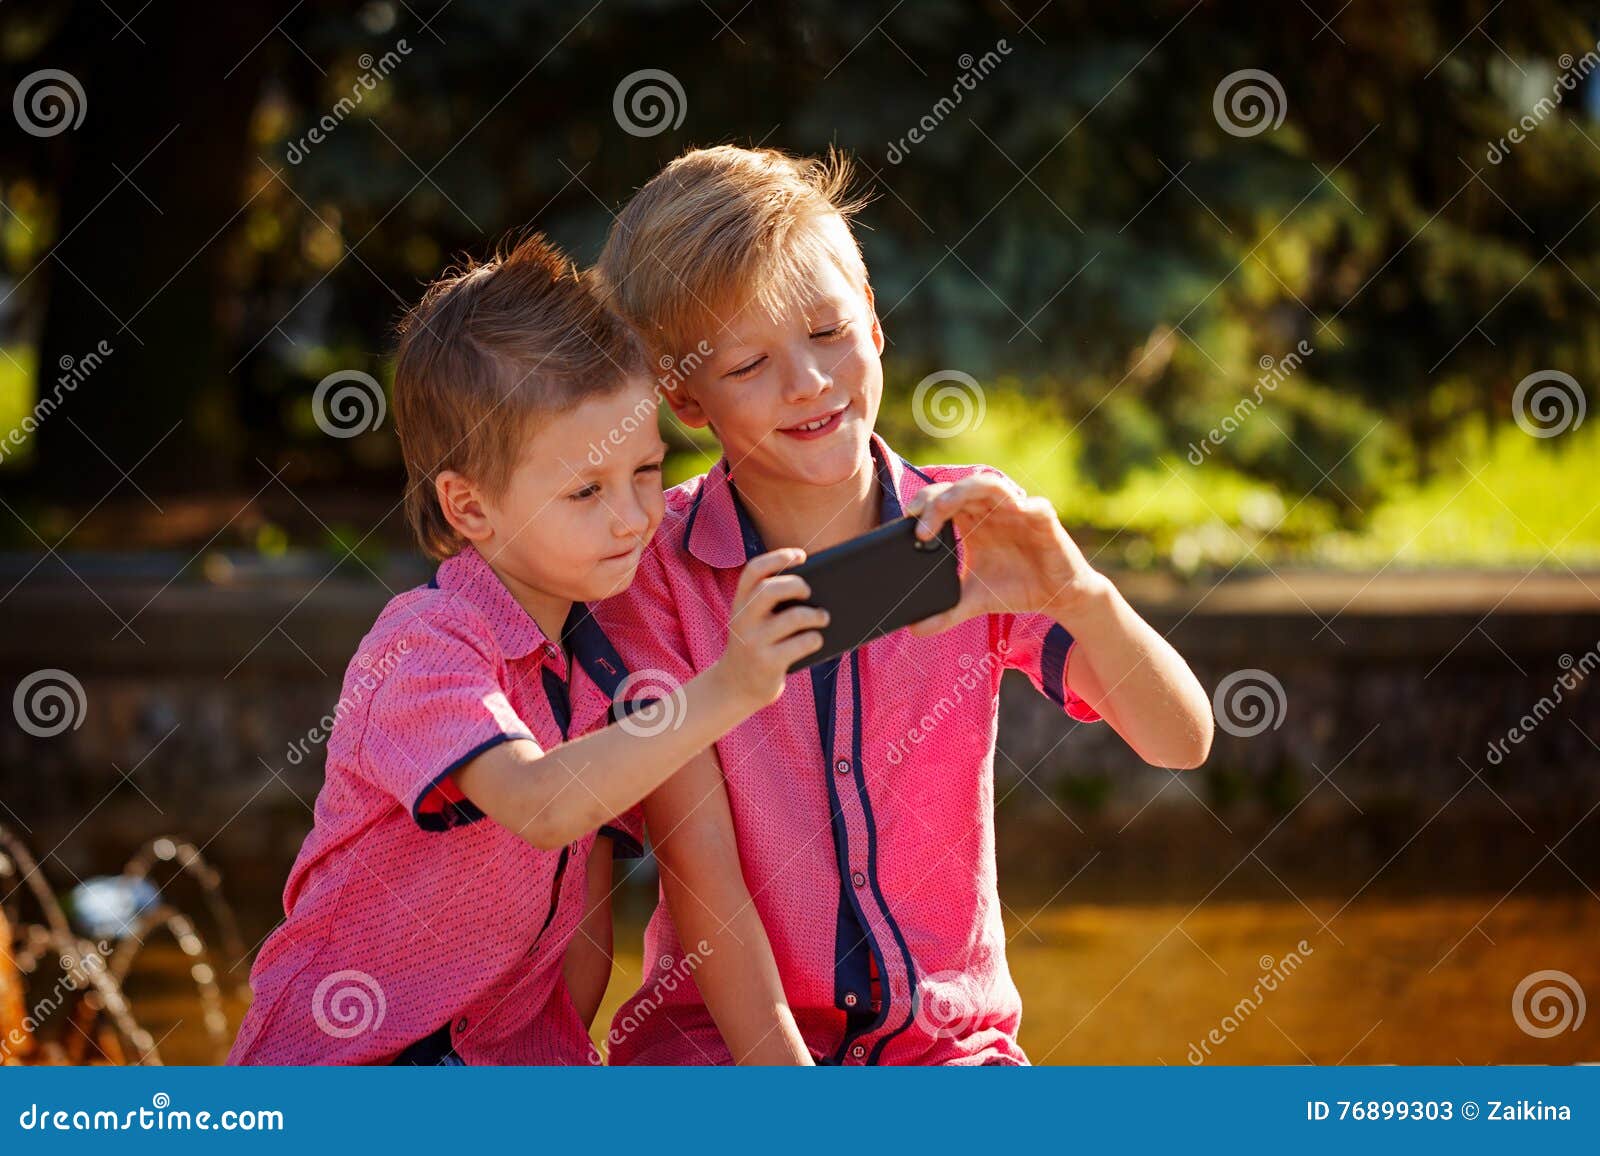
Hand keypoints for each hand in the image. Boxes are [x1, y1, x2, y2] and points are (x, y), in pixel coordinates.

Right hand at [713, 547, 827, 707]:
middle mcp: (743, 619)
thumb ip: (772, 604)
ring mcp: (754, 642)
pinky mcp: (768, 663)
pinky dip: (814, 639)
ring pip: (793, 618)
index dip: (778, 558)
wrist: (735, 687)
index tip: (802, 555)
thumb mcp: (753, 621)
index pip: (754, 571)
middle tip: (810, 591)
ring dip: (815, 615)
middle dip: (797, 585)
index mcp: (739, 603)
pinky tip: (817, 639)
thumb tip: (817, 589)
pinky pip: (801, 644)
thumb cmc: (755, 645)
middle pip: (771, 589)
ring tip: (824, 616)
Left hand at [904, 474, 1104, 635]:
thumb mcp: (974, 601)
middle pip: (959, 488)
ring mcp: (1017, 511)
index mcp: (972, 521)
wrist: (1059, 598)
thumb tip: (913, 630)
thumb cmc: (1016, 588)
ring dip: (965, 491)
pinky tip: (1014, 511)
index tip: (907, 524)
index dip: (924, 505)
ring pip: (990, 485)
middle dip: (936, 500)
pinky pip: (1035, 506)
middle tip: (919, 524)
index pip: (942, 499)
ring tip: (946, 507)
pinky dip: (1024, 505)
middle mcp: (991, 510)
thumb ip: (945, 613)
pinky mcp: (1044, 520)